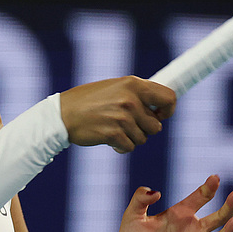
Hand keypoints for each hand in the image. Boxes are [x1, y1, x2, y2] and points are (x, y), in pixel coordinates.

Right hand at [60, 76, 175, 153]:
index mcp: (134, 84)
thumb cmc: (90, 101)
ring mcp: (123, 118)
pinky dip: (121, 147)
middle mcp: (131, 100)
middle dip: (145, 129)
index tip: (160, 116)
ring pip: (143, 138)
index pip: (169, 98)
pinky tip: (109, 139)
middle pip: (156, 125)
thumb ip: (138, 94)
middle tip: (127, 124)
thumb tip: (161, 106)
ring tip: (114, 129)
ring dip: (131, 138)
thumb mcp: (116, 87)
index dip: (168, 110)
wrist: (62, 114)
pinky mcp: (114, 134)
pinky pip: (130, 147)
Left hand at [115, 175, 232, 231]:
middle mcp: (192, 230)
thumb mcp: (131, 217)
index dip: (209, 187)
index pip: (199, 197)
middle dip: (228, 206)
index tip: (215, 178)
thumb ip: (140, 199)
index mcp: (179, 214)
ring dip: (229, 230)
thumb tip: (155, 192)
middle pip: (217, 216)